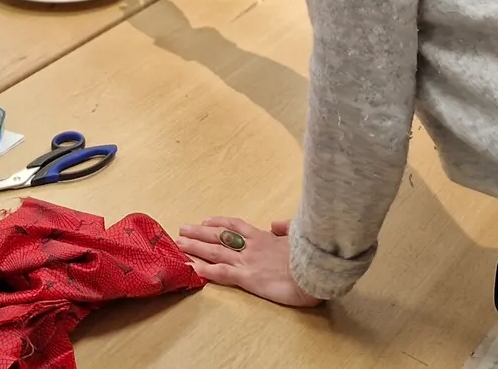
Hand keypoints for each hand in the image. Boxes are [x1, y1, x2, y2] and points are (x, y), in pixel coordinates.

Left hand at [176, 217, 322, 308]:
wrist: (317, 270)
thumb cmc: (313, 254)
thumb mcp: (300, 234)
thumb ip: (286, 227)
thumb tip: (276, 223)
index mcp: (264, 237)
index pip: (236, 226)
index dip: (219, 222)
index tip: (206, 220)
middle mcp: (252, 246)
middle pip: (220, 236)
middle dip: (199, 232)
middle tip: (182, 228)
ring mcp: (248, 261)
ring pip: (216, 251)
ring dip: (196, 247)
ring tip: (179, 242)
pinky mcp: (249, 277)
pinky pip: (223, 273)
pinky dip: (206, 271)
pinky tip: (193, 268)